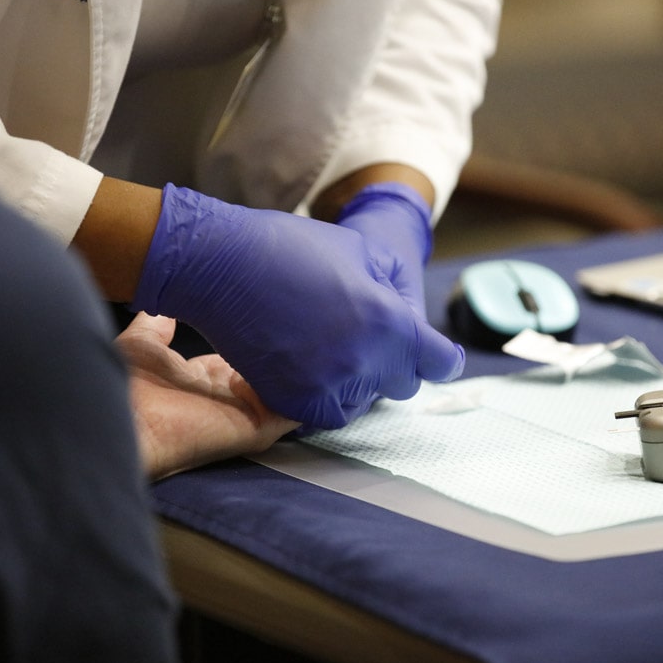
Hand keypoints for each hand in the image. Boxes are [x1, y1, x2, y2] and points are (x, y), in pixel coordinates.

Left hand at [116, 312, 298, 479]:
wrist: (126, 421)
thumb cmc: (127, 388)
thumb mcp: (142, 343)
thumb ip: (158, 324)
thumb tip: (168, 301)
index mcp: (201, 379)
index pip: (238, 353)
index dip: (253, 331)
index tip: (270, 307)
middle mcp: (226, 397)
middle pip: (266, 370)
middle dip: (284, 346)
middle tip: (303, 315)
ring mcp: (244, 415)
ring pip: (284, 388)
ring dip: (300, 366)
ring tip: (318, 331)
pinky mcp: (258, 428)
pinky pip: (293, 410)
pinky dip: (305, 389)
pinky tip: (314, 359)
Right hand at [131, 184, 464, 429]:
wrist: (221, 266)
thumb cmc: (292, 248)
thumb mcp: (363, 251)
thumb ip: (397, 289)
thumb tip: (411, 315)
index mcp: (389, 323)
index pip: (439, 362)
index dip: (440, 356)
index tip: (437, 356)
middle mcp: (364, 363)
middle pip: (402, 382)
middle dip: (394, 360)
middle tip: (368, 333)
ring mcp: (328, 387)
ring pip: (365, 399)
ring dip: (358, 378)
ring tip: (331, 341)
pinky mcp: (294, 402)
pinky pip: (330, 413)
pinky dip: (329, 395)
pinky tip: (315, 365)